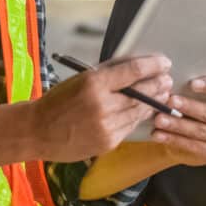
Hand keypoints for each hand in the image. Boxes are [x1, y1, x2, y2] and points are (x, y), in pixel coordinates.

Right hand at [33, 55, 172, 162]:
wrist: (37, 131)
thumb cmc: (58, 100)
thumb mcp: (80, 79)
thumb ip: (108, 75)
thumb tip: (136, 68)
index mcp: (94, 83)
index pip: (133, 71)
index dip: (153, 66)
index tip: (164, 62)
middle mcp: (102, 105)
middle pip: (141, 93)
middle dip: (158, 85)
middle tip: (167, 79)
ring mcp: (106, 126)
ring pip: (139, 112)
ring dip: (153, 102)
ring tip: (161, 94)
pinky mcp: (108, 142)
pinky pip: (130, 127)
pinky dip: (138, 117)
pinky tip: (145, 111)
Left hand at [150, 75, 205, 165]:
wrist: (188, 135)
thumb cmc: (192, 105)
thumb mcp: (194, 94)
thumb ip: (190, 86)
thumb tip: (171, 79)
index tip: (192, 83)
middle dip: (189, 107)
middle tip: (169, 101)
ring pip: (201, 131)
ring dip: (178, 125)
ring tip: (159, 119)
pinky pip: (196, 147)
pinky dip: (175, 140)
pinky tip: (160, 135)